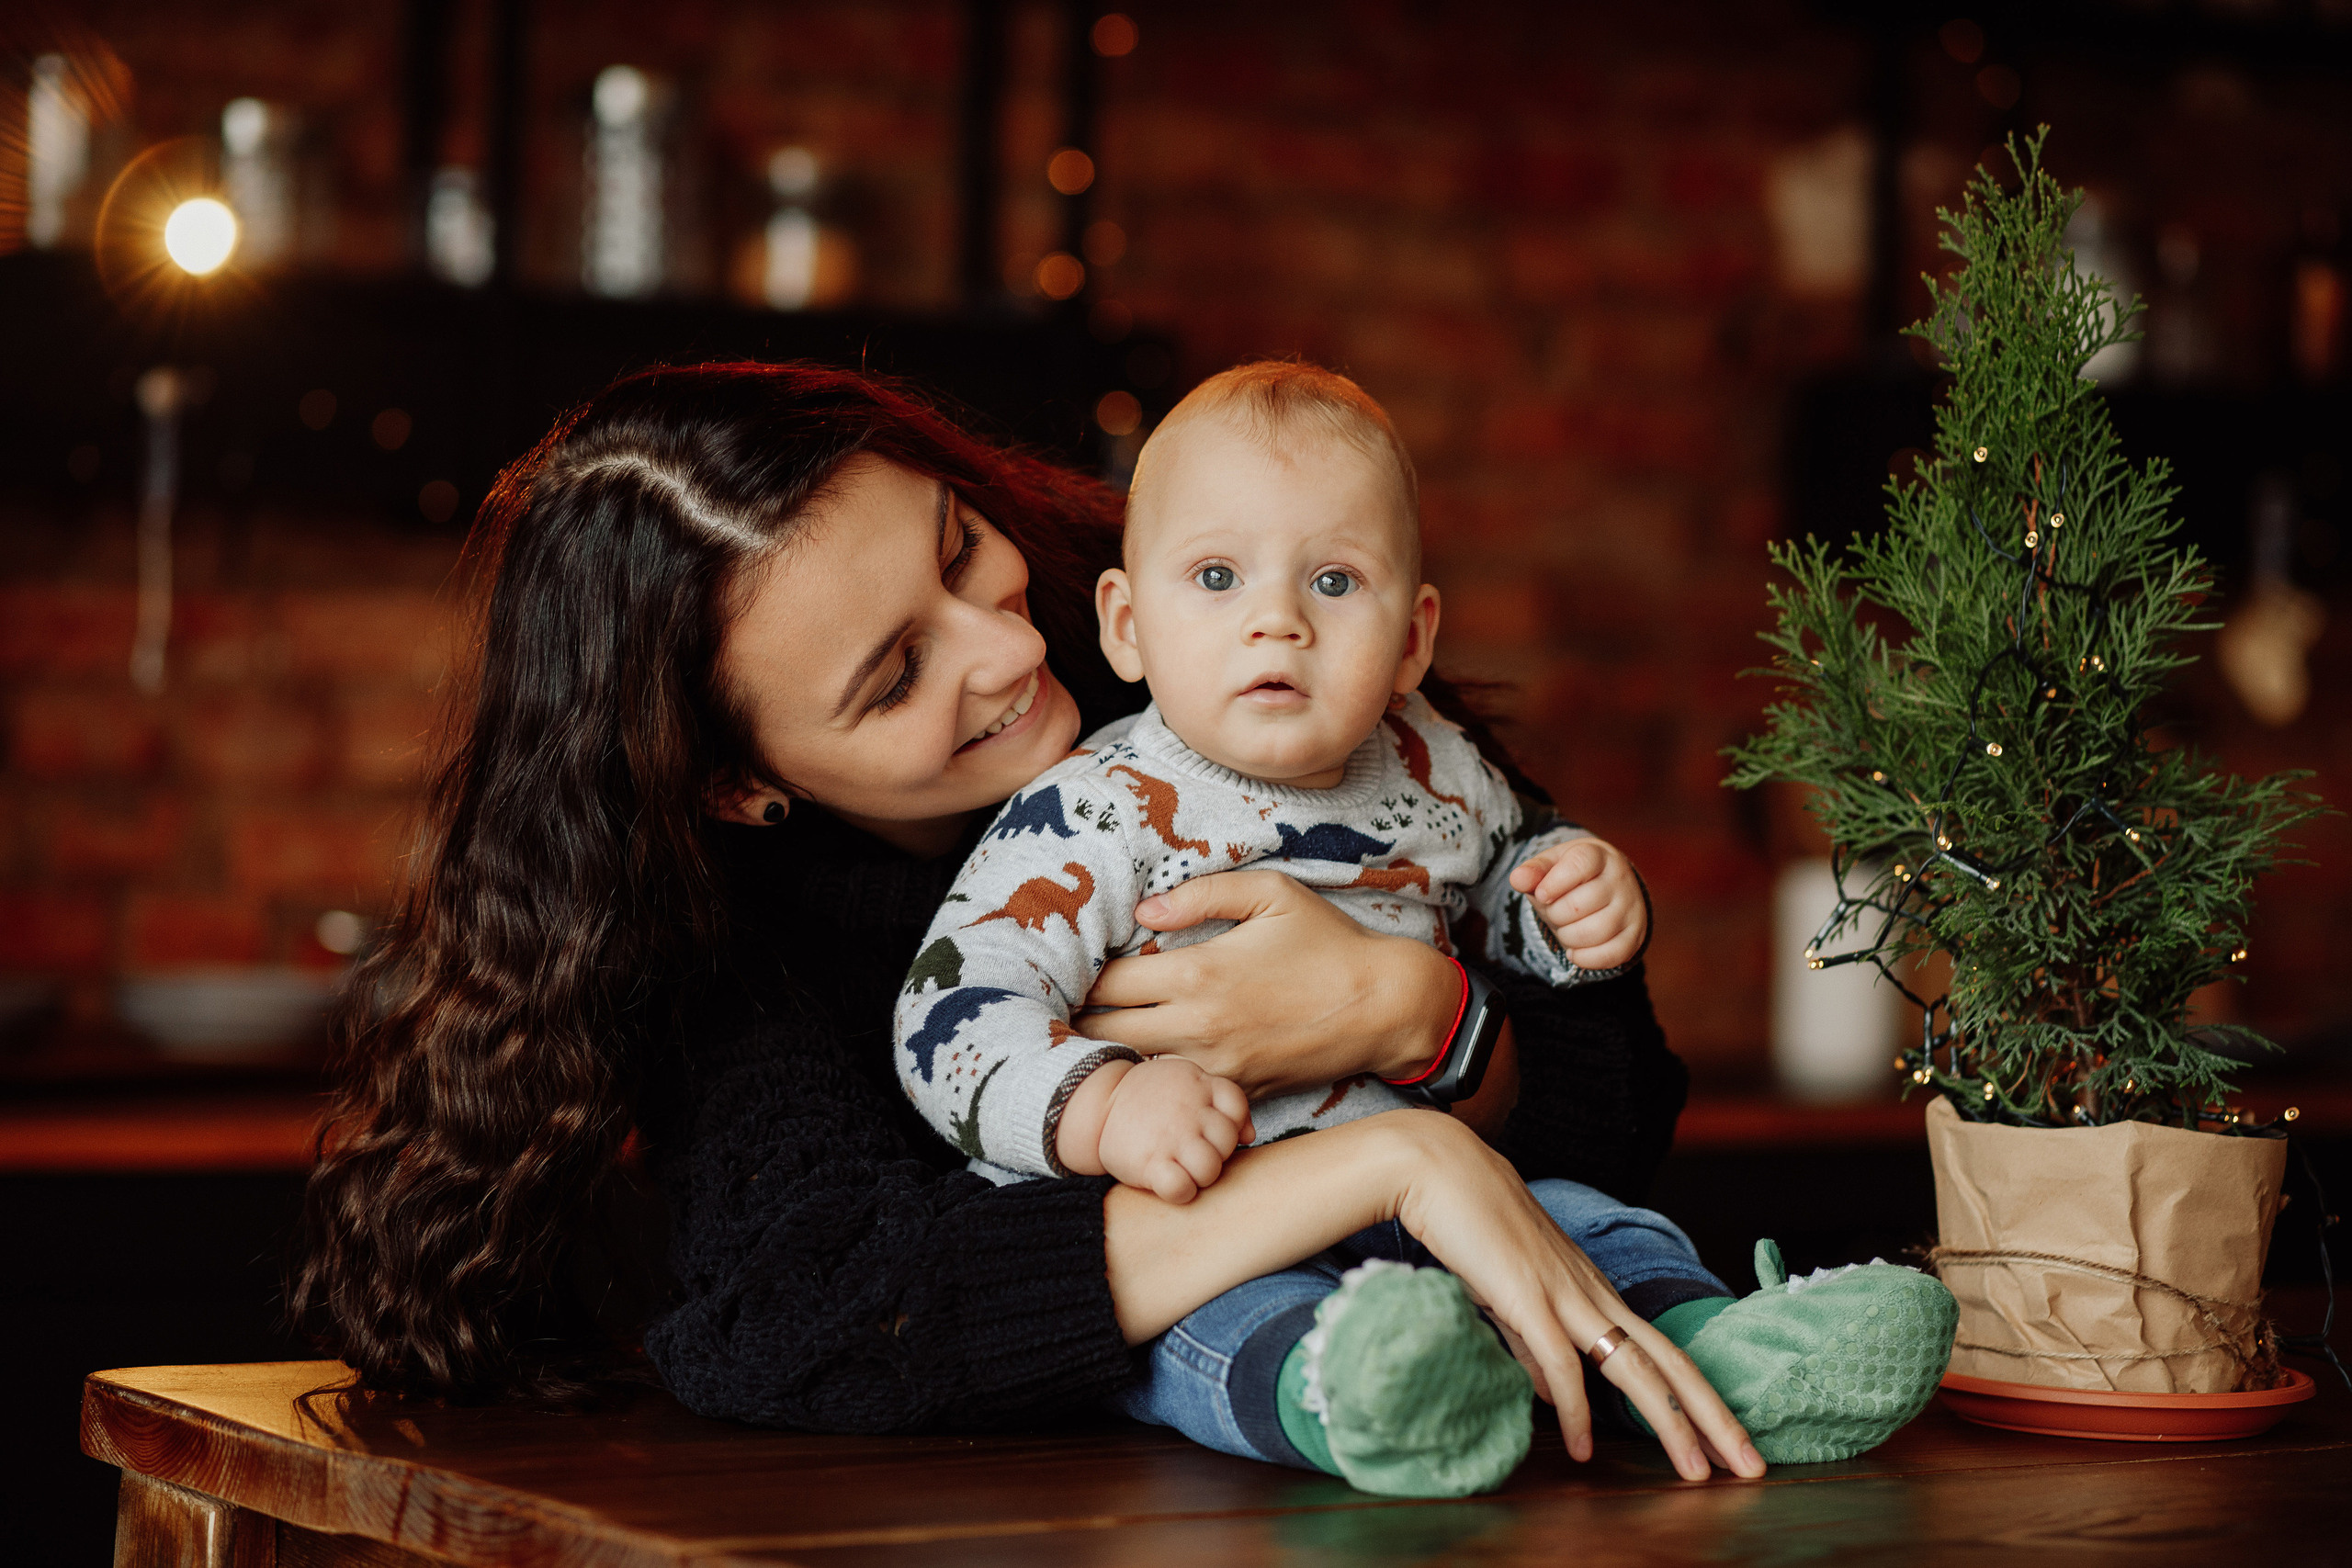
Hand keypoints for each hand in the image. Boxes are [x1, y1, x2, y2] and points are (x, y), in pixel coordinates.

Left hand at [1072, 869, 1457, 1095]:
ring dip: (1115, 1052)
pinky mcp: (1238, 1091)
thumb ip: (1201, 894)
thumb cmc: (1329, 942)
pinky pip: (1181, 1091)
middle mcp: (1198, 1027)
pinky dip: (1159, 1080)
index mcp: (1197, 974)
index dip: (1086, 974)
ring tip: (1099, 1033)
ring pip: (1138, 1069)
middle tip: (1073, 1006)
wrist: (1385, 1007)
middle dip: (1085, 1019)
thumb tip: (1143, 912)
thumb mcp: (1272, 893)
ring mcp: (1217, 1066)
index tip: (1078, 967)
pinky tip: (1153, 1062)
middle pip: (1107, 1033)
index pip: (1109, 982)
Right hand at [1094, 1057, 1253, 1203]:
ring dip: (1201, 1176)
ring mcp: (1169, 1137)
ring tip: (1185, 1170)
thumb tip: (1250, 1136)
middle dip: (1216, 1153)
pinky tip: (1170, 1183)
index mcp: (1198, 1084)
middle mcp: (1187, 1110)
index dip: (1231, 1124)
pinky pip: (1181, 1189)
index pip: (1236, 1106)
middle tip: (1194, 1153)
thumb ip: (1221, 1101)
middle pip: (1226, 1142)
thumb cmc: (1149, 1099)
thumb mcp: (1186, 1082)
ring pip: (1209, 1169)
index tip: (1210, 1130)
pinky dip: (1181, 1192)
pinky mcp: (1149, 1164)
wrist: (1097, 1105)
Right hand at [1382, 1113, 1764, 1482]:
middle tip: (1752, 1467)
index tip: (1729, 1441)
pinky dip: (1576, 1411)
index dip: (1701, 1398)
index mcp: (1595, 1292)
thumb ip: (1535, 1348)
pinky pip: (1561, 1364)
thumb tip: (1556, 1397)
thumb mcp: (1512, 1296)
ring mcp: (1565, 1294)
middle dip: (1715, 1418)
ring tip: (1697, 1473)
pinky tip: (1582, 1449)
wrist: (1440, 1168)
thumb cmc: (1473, 1227)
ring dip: (1671, 1423)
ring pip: (1635, 1367)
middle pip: (1671, 1362)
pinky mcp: (1527, 1297)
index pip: (1665, 1352)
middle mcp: (1594, 1294)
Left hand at [1509, 837, 1646, 971]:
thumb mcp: (1550, 867)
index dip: (1555, 883)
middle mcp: (1620, 879)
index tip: (1542, 895)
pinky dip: (1586, 959)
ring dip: (1568, 937)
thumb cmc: (1569, 877)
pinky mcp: (1636, 934)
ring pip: (1594, 932)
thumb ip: (1533, 871)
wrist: (1605, 888)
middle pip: (1579, 905)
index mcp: (1598, 855)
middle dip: (1555, 915)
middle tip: (1554, 911)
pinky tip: (1574, 951)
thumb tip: (1517, 879)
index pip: (1579, 865)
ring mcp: (1631, 908)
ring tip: (1564, 929)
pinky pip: (1612, 955)